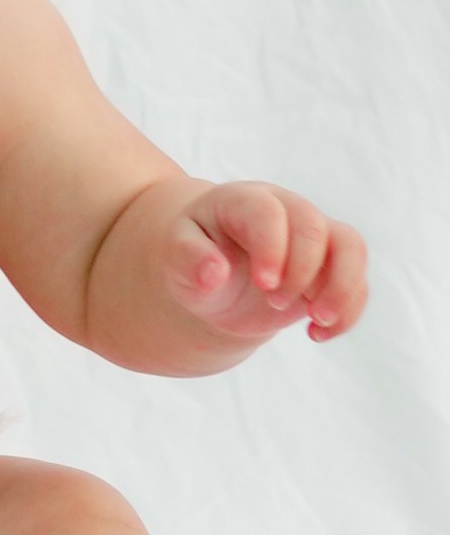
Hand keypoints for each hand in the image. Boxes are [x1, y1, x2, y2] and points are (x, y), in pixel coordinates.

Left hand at [166, 183, 367, 346]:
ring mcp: (313, 236)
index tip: (264, 287)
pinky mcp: (331, 265)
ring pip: (351, 247)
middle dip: (302, 272)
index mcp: (242, 201)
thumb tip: (213, 272)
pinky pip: (358, 281)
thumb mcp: (176, 255)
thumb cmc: (192, 256)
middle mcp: (285, 210)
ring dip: (342, 290)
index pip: (268, 213)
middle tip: (273, 304)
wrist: (214, 272)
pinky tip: (315, 334)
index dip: (273, 249)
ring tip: (315, 321)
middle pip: (315, 227)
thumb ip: (188, 259)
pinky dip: (347, 311)